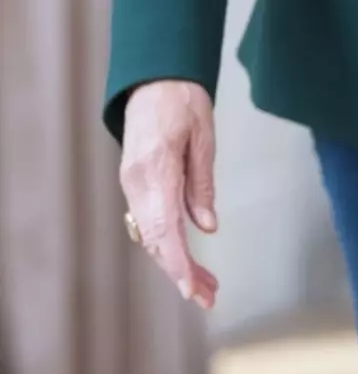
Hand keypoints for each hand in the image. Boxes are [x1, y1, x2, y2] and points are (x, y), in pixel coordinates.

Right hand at [119, 79, 219, 308]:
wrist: (153, 77)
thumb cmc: (182, 99)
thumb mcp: (203, 136)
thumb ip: (202, 183)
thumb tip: (208, 228)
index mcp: (156, 169)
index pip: (164, 229)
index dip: (177, 264)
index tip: (190, 290)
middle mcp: (137, 184)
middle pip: (157, 241)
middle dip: (182, 273)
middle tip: (211, 296)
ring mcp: (131, 185)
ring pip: (151, 236)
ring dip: (176, 263)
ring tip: (207, 285)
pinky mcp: (134, 184)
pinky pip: (148, 222)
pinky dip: (167, 244)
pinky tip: (187, 257)